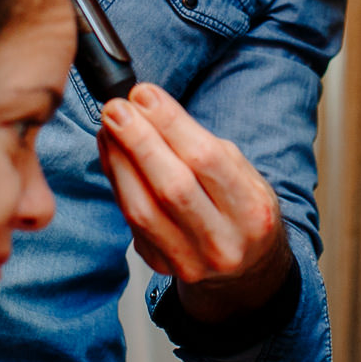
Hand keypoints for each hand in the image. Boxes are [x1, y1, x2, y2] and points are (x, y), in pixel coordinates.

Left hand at [98, 83, 292, 321]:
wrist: (245, 266)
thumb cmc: (241, 208)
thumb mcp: (241, 171)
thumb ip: (199, 143)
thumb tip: (147, 108)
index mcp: (251, 210)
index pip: (206, 160)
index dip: (170, 123)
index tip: (143, 94)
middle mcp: (223, 241)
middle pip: (172, 186)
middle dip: (139, 141)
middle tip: (116, 108)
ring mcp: (190, 260)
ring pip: (143, 208)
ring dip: (119, 161)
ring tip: (109, 128)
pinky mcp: (161, 265)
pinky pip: (130, 220)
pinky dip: (117, 182)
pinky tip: (112, 155)